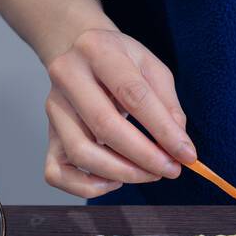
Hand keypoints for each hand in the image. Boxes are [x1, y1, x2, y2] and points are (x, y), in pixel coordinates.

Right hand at [44, 28, 195, 197]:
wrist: (78, 51)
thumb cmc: (120, 62)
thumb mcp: (151, 68)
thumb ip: (169, 105)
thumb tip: (179, 147)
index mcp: (97, 49)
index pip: (133, 95)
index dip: (163, 130)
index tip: (187, 155)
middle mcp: (67, 76)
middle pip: (105, 126)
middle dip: (144, 156)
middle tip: (170, 170)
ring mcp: (53, 108)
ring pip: (81, 153)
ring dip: (121, 173)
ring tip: (148, 174)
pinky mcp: (48, 135)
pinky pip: (57, 173)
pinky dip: (87, 186)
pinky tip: (113, 180)